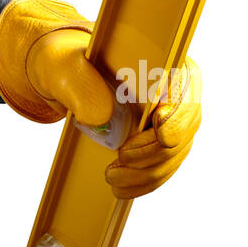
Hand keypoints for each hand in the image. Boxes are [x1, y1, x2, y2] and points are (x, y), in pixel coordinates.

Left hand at [0, 0, 201, 198]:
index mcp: (157, 60)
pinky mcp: (156, 142)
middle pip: (184, 127)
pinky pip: (162, 167)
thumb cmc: (66, 65)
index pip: (186, 86)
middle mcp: (171, 89)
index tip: (160, 133)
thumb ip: (81, 85)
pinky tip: (121, 187)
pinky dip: (144, 182)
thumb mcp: (63, 67)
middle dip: (155, 152)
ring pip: (175, 153)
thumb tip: (102, 116)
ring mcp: (167, 118)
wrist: (61, 79)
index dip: (179, 113)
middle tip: (120, 159)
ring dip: (147, 173)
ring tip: (112, 176)